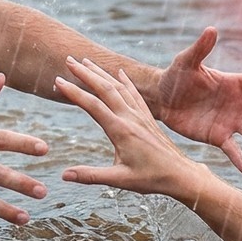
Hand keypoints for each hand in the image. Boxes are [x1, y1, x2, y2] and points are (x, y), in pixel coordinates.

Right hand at [57, 57, 202, 197]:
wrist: (183, 175)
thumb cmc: (152, 179)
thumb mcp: (120, 180)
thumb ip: (90, 176)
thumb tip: (63, 175)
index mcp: (121, 131)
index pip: (93, 106)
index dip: (74, 92)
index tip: (57, 81)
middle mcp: (131, 118)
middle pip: (105, 89)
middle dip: (85, 73)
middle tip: (69, 60)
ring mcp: (141, 116)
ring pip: (119, 87)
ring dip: (102, 72)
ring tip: (87, 61)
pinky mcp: (148, 118)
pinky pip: (135, 93)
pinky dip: (125, 80)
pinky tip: (119, 72)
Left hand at [153, 27, 241, 174]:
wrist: (162, 99)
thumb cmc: (175, 77)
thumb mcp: (186, 62)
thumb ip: (201, 48)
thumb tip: (211, 29)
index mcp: (232, 83)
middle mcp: (236, 103)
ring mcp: (229, 121)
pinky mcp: (217, 136)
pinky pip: (232, 149)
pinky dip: (241, 160)